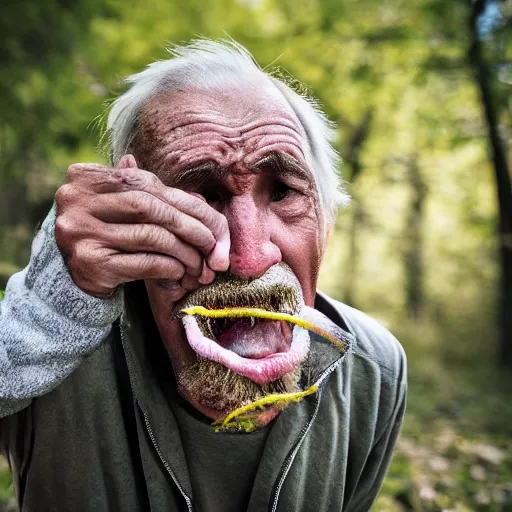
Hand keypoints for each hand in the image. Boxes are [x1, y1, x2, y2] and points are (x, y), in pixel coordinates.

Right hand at [54, 154, 229, 299]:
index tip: (213, 222)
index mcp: (87, 177)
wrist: (71, 276)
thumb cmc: (106, 234)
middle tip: (212, 244)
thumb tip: (198, 194)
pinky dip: (169, 267)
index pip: (149, 185)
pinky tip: (180, 272)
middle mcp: (77, 201)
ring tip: (200, 263)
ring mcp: (81, 232)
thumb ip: (153, 195)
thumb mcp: (122, 206)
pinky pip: (145, 263)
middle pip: (151, 208)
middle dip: (190, 227)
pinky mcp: (91, 264)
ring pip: (152, 237)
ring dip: (185, 251)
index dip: (187, 204)